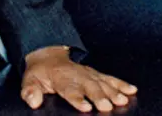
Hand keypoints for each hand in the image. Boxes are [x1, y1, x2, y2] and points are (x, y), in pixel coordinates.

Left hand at [21, 46, 136, 111]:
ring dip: (114, 91)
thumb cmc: (41, 71)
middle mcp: (78, 75)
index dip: (78, 98)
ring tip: (122, 101)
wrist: (49, 55)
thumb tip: (33, 101)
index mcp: (61, 78)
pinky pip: (111, 78)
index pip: (70, 89)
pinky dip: (122, 84)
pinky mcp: (96, 74)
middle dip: (99, 96)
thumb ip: (30, 91)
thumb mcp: (30, 80)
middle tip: (107, 106)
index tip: (86, 107)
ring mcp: (89, 73)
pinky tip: (131, 91)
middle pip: (90, 86)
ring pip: (103, 82)